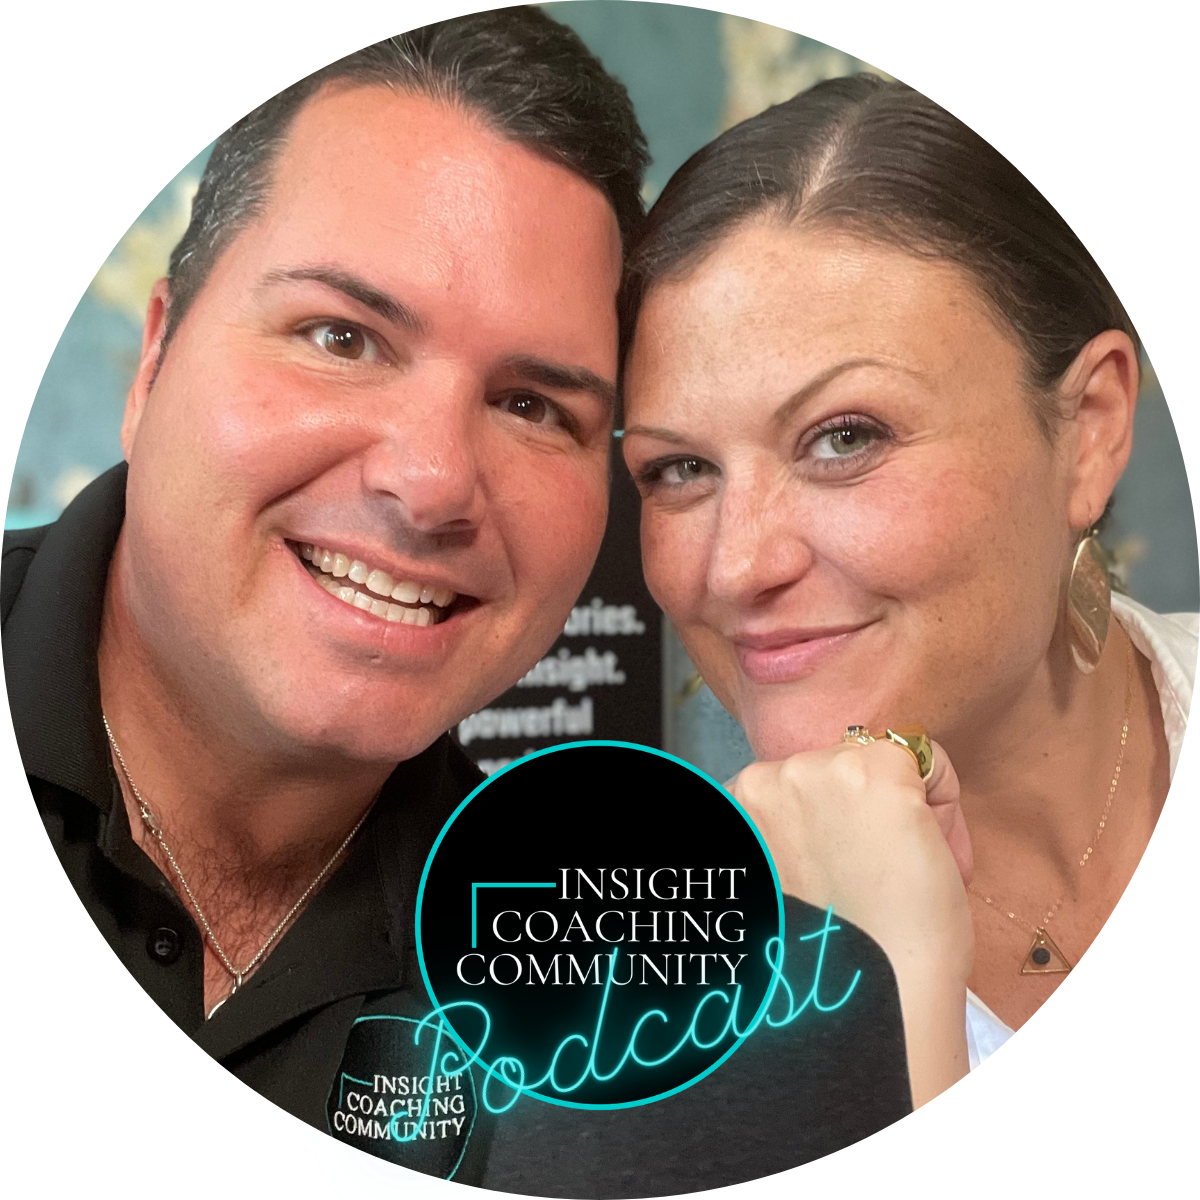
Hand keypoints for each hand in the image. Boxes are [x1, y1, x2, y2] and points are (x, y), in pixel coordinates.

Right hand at [727, 737, 973, 1105]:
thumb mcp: (776, 879)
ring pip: (877, 764)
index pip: (795, 785)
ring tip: (890, 868)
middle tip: (865, 874)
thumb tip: (804, 812)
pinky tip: (925, 851)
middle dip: (855, 809)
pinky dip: (940, 804)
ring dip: (892, 804)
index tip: (836, 873)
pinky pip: (929, 766)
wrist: (877, 991)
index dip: (829, 829)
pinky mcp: (876, 771)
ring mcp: (819, 769)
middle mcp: (767, 776)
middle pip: (833, 767)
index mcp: (738, 804)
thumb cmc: (830, 956)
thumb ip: (776, 836)